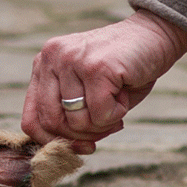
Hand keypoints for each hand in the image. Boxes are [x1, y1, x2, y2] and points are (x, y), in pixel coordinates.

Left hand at [21, 9, 186, 153]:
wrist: (155, 35)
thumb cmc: (123, 70)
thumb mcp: (89, 93)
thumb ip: (72, 119)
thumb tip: (66, 151)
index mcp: (44, 65)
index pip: (31, 119)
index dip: (53, 141)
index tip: (80, 145)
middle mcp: (51, 58)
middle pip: (52, 122)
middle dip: (82, 133)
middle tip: (107, 120)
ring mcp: (71, 60)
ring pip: (76, 121)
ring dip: (103, 122)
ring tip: (116, 97)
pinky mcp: (95, 67)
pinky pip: (100, 114)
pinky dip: (117, 113)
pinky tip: (124, 91)